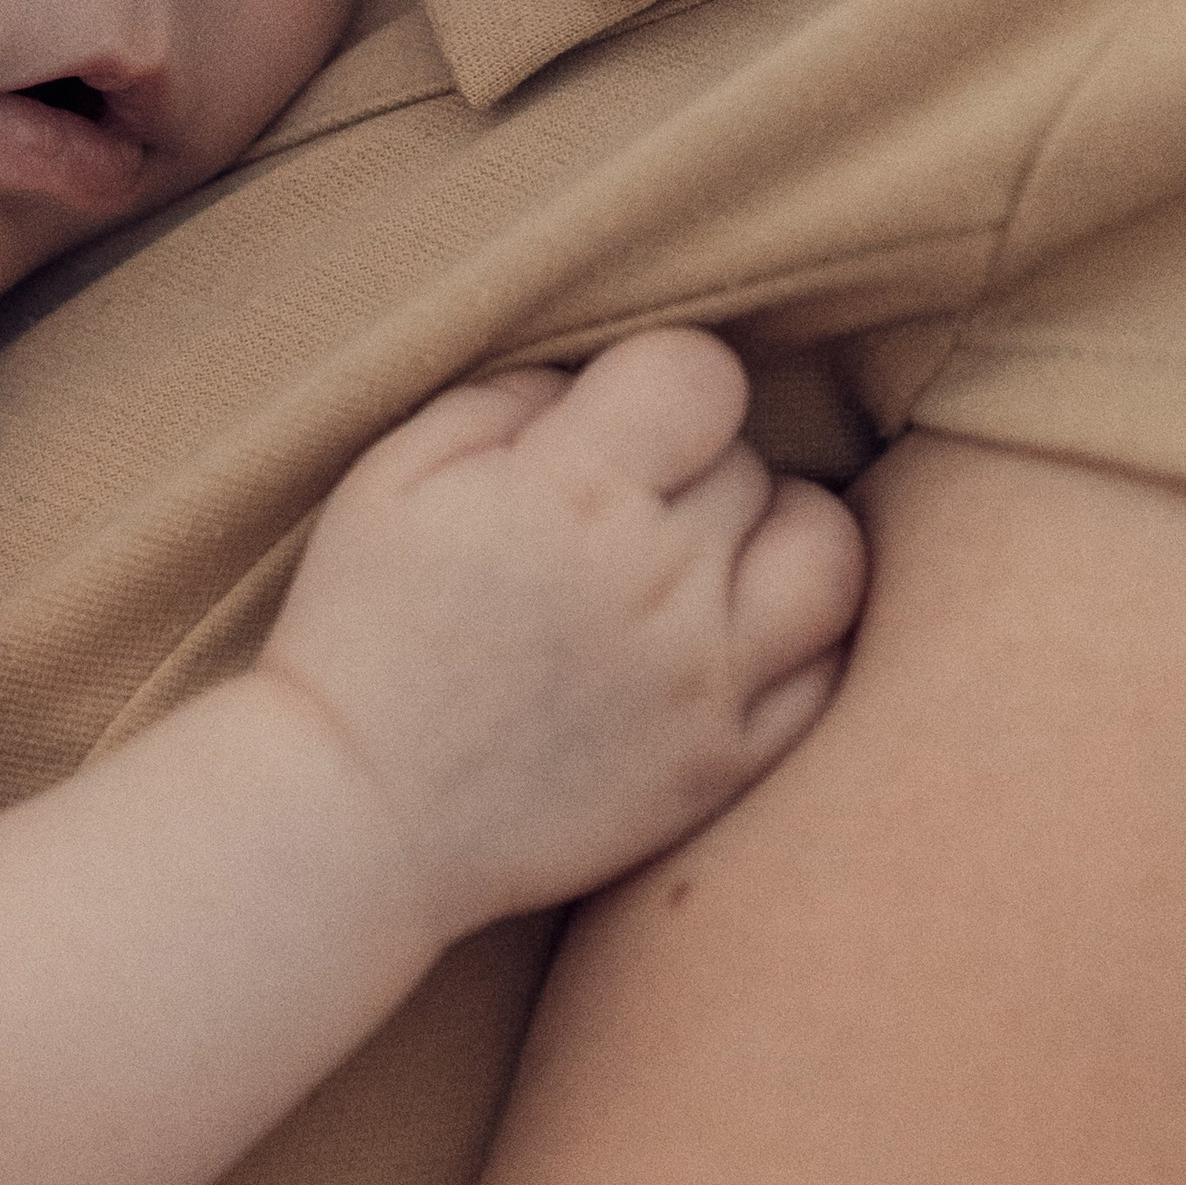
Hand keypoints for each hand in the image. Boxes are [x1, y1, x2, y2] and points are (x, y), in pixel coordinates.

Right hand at [258, 331, 864, 937]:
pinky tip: (732, 635)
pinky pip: (828, 672)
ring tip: (713, 556)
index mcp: (571, 492)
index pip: (701, 372)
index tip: (619, 414)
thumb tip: (591, 383)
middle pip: (750, 463)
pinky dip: (800, 638)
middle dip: (691, 465)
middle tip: (623, 506)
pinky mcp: (725, 766)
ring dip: (779, 536)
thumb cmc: (358, 629)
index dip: (661, 377)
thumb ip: (504, 401)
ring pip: (829, 556)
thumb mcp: (391, 476)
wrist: (356, 812)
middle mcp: (660, 580)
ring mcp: (705, 681)